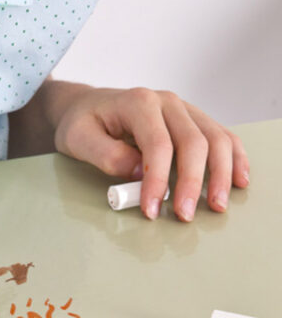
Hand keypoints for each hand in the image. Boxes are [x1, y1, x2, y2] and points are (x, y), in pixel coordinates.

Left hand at [52, 86, 249, 220]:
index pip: (158, 145)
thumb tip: (139, 172)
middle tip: (184, 215)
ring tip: (217, 204)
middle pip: (193, 142)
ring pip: (215, 138)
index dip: (158, 180)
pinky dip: (234, 158)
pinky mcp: (192, 120)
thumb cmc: (81, 122)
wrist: (85, 106)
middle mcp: (166, 102)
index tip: (153, 209)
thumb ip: (106, 155)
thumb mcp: (78, 138)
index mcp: (138, 103)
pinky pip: (222, 136)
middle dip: (192, 182)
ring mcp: (183, 109)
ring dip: (221, 173)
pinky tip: (238, 180)